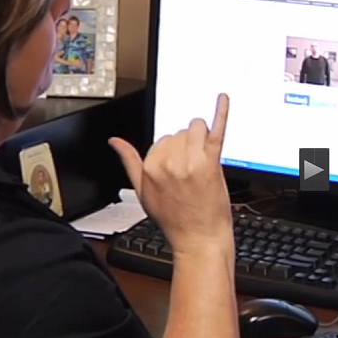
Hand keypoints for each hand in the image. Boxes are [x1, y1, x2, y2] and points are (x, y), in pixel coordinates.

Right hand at [109, 94, 232, 255]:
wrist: (199, 239)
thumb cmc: (174, 220)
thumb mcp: (142, 192)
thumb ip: (129, 162)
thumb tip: (114, 141)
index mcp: (151, 166)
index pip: (162, 140)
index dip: (172, 153)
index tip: (178, 170)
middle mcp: (170, 161)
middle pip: (179, 132)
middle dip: (186, 146)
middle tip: (192, 172)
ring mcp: (192, 160)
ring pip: (196, 128)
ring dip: (201, 138)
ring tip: (203, 158)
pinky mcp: (212, 162)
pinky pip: (217, 130)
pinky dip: (221, 112)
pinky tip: (222, 98)